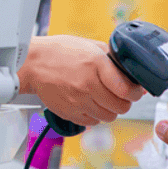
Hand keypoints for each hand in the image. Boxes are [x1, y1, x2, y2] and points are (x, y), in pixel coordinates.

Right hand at [20, 36, 144, 125]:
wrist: (32, 63)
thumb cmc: (60, 52)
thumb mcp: (90, 46)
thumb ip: (113, 59)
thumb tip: (132, 74)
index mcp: (96, 64)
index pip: (126, 90)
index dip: (135, 93)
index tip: (135, 91)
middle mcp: (87, 84)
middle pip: (121, 107)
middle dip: (124, 102)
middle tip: (118, 95)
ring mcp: (77, 100)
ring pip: (108, 117)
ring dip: (109, 110)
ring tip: (101, 99)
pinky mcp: (69, 112)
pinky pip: (92, 122)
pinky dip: (94, 115)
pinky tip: (88, 103)